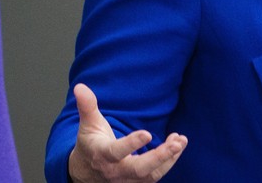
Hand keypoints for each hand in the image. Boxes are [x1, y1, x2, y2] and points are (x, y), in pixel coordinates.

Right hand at [68, 83, 187, 182]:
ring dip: (169, 159)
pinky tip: (178, 147)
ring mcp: (127, 180)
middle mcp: (115, 171)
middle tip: (175, 143)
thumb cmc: (91, 145)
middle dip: (159, 157)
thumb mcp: (88, 125)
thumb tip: (80, 86)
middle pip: (139, 169)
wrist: (86, 173)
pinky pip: (156, 176)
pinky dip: (169, 162)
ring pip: (151, 175)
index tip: (147, 133)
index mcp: (102, 155)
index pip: (116, 152)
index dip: (131, 144)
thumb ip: (87, 106)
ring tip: (180, 141)